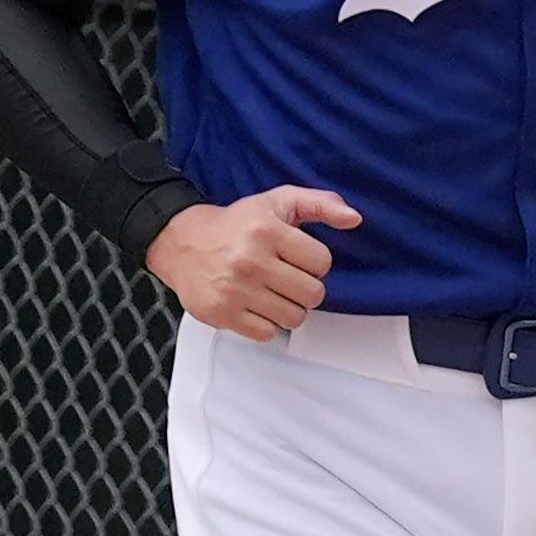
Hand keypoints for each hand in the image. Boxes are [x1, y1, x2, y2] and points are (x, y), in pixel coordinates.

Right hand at [143, 186, 360, 337]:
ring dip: (288, 308)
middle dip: (305, 288)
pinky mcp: (221, 313)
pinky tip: (254, 305)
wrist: (182, 242)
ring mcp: (234, 290)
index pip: (322, 262)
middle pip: (312, 294)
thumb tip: (354, 219)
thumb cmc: (236, 224)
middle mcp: (250, 261)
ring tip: (271, 292)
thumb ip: (320, 204)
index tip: (297, 257)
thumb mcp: (279, 202)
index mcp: (266, 231)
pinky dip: (265, 324)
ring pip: (293, 318)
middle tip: (286, 278)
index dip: (315, 262)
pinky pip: (267, 334)